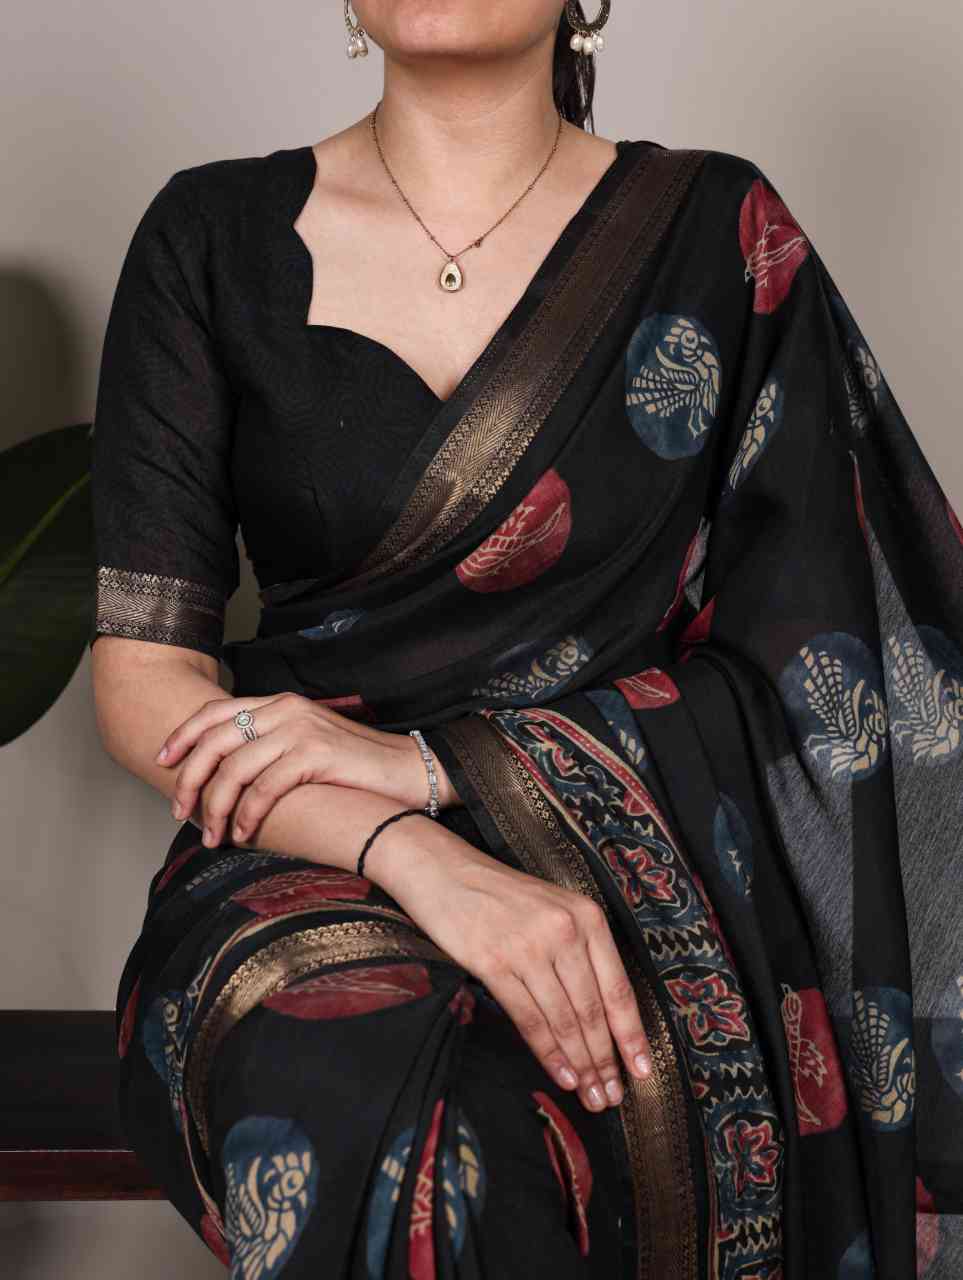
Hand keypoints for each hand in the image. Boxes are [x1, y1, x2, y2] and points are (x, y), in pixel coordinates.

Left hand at [153, 693, 456, 846]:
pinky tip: (245, 833)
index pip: (215, 711)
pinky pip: (264, 787)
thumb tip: (228, 775)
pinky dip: (248, 813)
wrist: (410, 772)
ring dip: (216, 806)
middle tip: (179, 811)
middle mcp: (285, 709)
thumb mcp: (307, 747)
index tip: (161, 761)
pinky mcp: (315, 754)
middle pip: (215, 738)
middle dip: (188, 778)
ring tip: (213, 836)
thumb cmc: (357, 769)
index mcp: (279, 703)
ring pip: (234, 766)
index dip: (182, 735)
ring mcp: (300, 729)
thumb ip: (271, 748)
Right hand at [366, 815, 653, 1114]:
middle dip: (606, 1060)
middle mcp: (564, 930)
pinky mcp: (493, 963)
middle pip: (593, 1010)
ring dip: (581, 1064)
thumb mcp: (554, 909)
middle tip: (613, 1095)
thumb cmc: (501, 895)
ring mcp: (529, 947)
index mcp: (587, 916)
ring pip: (565, 1019)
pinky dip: (548, 1053)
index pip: (618, 987)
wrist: (444, 871)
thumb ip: (580, 951)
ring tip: (591, 1095)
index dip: (631, 1034)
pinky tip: (561, 1075)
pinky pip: (529, 1019)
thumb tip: (602, 1015)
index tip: (642, 1069)